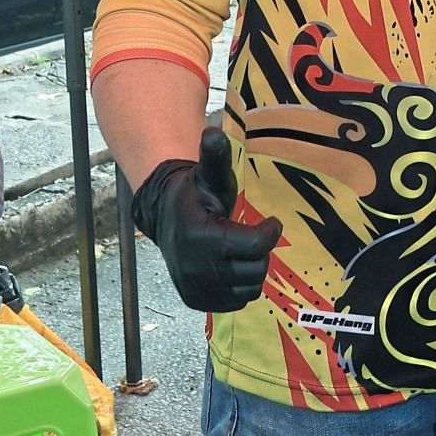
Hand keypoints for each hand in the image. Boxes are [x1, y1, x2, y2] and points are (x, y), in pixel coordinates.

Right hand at [131, 127, 281, 311]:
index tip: (270, 222)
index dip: (270, 231)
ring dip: (253, 270)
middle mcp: (196, 267)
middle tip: (254, 236)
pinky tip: (233, 266)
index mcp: (202, 235)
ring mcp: (195, 287)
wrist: (165, 216)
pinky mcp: (195, 300)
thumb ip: (215, 156)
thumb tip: (212, 132)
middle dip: (261, 251)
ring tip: (243, 251)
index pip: (258, 244)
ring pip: (249, 289)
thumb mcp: (209, 174)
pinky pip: (235, 302)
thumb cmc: (196, 193)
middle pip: (256, 269)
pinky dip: (240, 287)